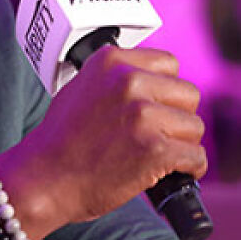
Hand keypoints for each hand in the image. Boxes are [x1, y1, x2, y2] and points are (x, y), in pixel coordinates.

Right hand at [8, 46, 207, 223]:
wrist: (44, 178)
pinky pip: (196, 157)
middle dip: (177, 118)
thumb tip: (153, 83)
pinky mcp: (156, 148)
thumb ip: (118, 79)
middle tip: (156, 136)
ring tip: (157, 157)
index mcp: (111, 61)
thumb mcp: (83, 88)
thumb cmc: (61, 140)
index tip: (157, 107)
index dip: (165, 90)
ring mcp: (143, 114)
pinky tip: (167, 174)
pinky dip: (188, 170)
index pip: (169, 63)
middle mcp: (129, 81)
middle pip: (188, 94)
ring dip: (181, 145)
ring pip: (195, 127)